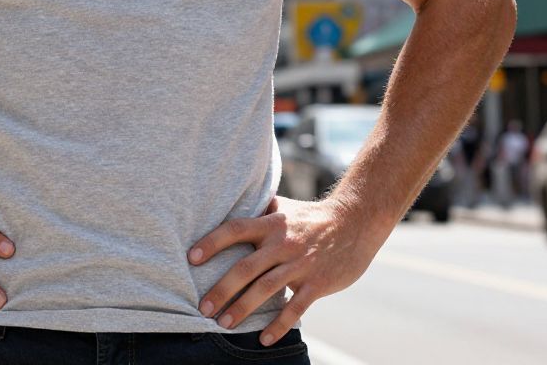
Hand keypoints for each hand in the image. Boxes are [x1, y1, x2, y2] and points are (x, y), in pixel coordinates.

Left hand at [187, 194, 382, 346]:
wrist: (354, 222)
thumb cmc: (311, 216)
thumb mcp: (283, 207)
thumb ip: (258, 212)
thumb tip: (228, 206)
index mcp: (271, 223)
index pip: (235, 229)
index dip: (212, 242)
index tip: (192, 258)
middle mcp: (282, 243)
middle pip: (246, 267)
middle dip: (222, 289)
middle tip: (202, 307)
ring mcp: (300, 264)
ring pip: (266, 290)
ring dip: (243, 309)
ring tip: (224, 325)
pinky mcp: (317, 283)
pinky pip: (295, 308)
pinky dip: (278, 325)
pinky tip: (263, 340)